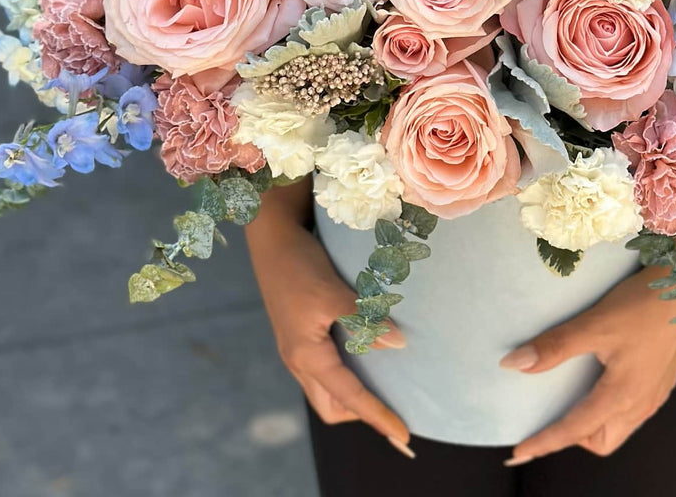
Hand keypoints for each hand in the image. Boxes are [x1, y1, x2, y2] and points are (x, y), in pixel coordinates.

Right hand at [244, 181, 412, 454]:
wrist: (271, 239)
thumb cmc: (299, 265)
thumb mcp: (333, 291)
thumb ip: (363, 319)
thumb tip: (397, 344)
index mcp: (307, 356)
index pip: (350, 398)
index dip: (378, 417)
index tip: (403, 436)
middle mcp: (299, 361)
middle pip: (333, 406)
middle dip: (362, 414)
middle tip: (394, 408)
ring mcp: (296, 350)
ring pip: (326, 391)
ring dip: (352, 395)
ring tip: (383, 385)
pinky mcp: (298, 336)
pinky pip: (322, 371)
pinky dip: (344, 375)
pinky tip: (362, 356)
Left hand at [501, 222, 675, 462]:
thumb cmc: (642, 305)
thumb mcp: (594, 324)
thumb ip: (555, 346)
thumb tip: (516, 364)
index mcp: (622, 396)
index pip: (574, 431)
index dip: (544, 442)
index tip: (519, 452)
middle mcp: (641, 404)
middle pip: (601, 440)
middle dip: (573, 437)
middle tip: (549, 416)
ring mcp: (655, 394)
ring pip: (619, 427)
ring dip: (593, 422)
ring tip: (571, 398)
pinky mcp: (662, 381)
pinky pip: (632, 410)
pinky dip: (609, 408)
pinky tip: (600, 381)